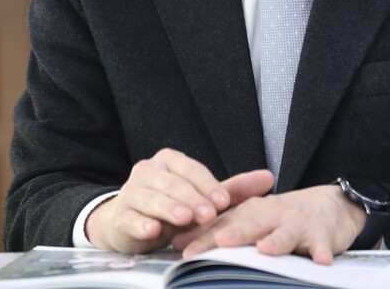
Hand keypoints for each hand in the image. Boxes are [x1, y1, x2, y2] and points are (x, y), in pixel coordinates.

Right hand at [84, 148, 274, 252]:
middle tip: (208, 214)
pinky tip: (152, 230)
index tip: (223, 201)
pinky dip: (141, 223)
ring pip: (151, 198)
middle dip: (191, 198)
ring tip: (185, 219)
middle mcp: (148, 170)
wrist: (130, 223)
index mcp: (169, 161)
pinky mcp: (120, 215)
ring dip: (169, 208)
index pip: (190, 169)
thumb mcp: (202, 197)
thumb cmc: (172, 207)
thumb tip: (269, 177)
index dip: (207, 185)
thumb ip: (234, 189)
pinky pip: (131, 217)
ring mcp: (131, 191)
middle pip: (172, 183)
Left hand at [173, 184, 367, 263]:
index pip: (224, 224)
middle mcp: (271, 215)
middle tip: (221, 242)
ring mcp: (297, 224)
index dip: (205, 237)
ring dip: (276, 241)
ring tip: (265, 249)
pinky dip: (322, 251)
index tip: (184, 251)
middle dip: (236, 234)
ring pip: (285, 233)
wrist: (328, 205)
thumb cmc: (282, 218)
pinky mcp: (321, 234)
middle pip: (252, 224)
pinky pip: (322, 244)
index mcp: (250, 212)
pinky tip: (321, 260)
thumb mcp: (249, 220)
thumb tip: (178, 242)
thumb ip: (218, 231)